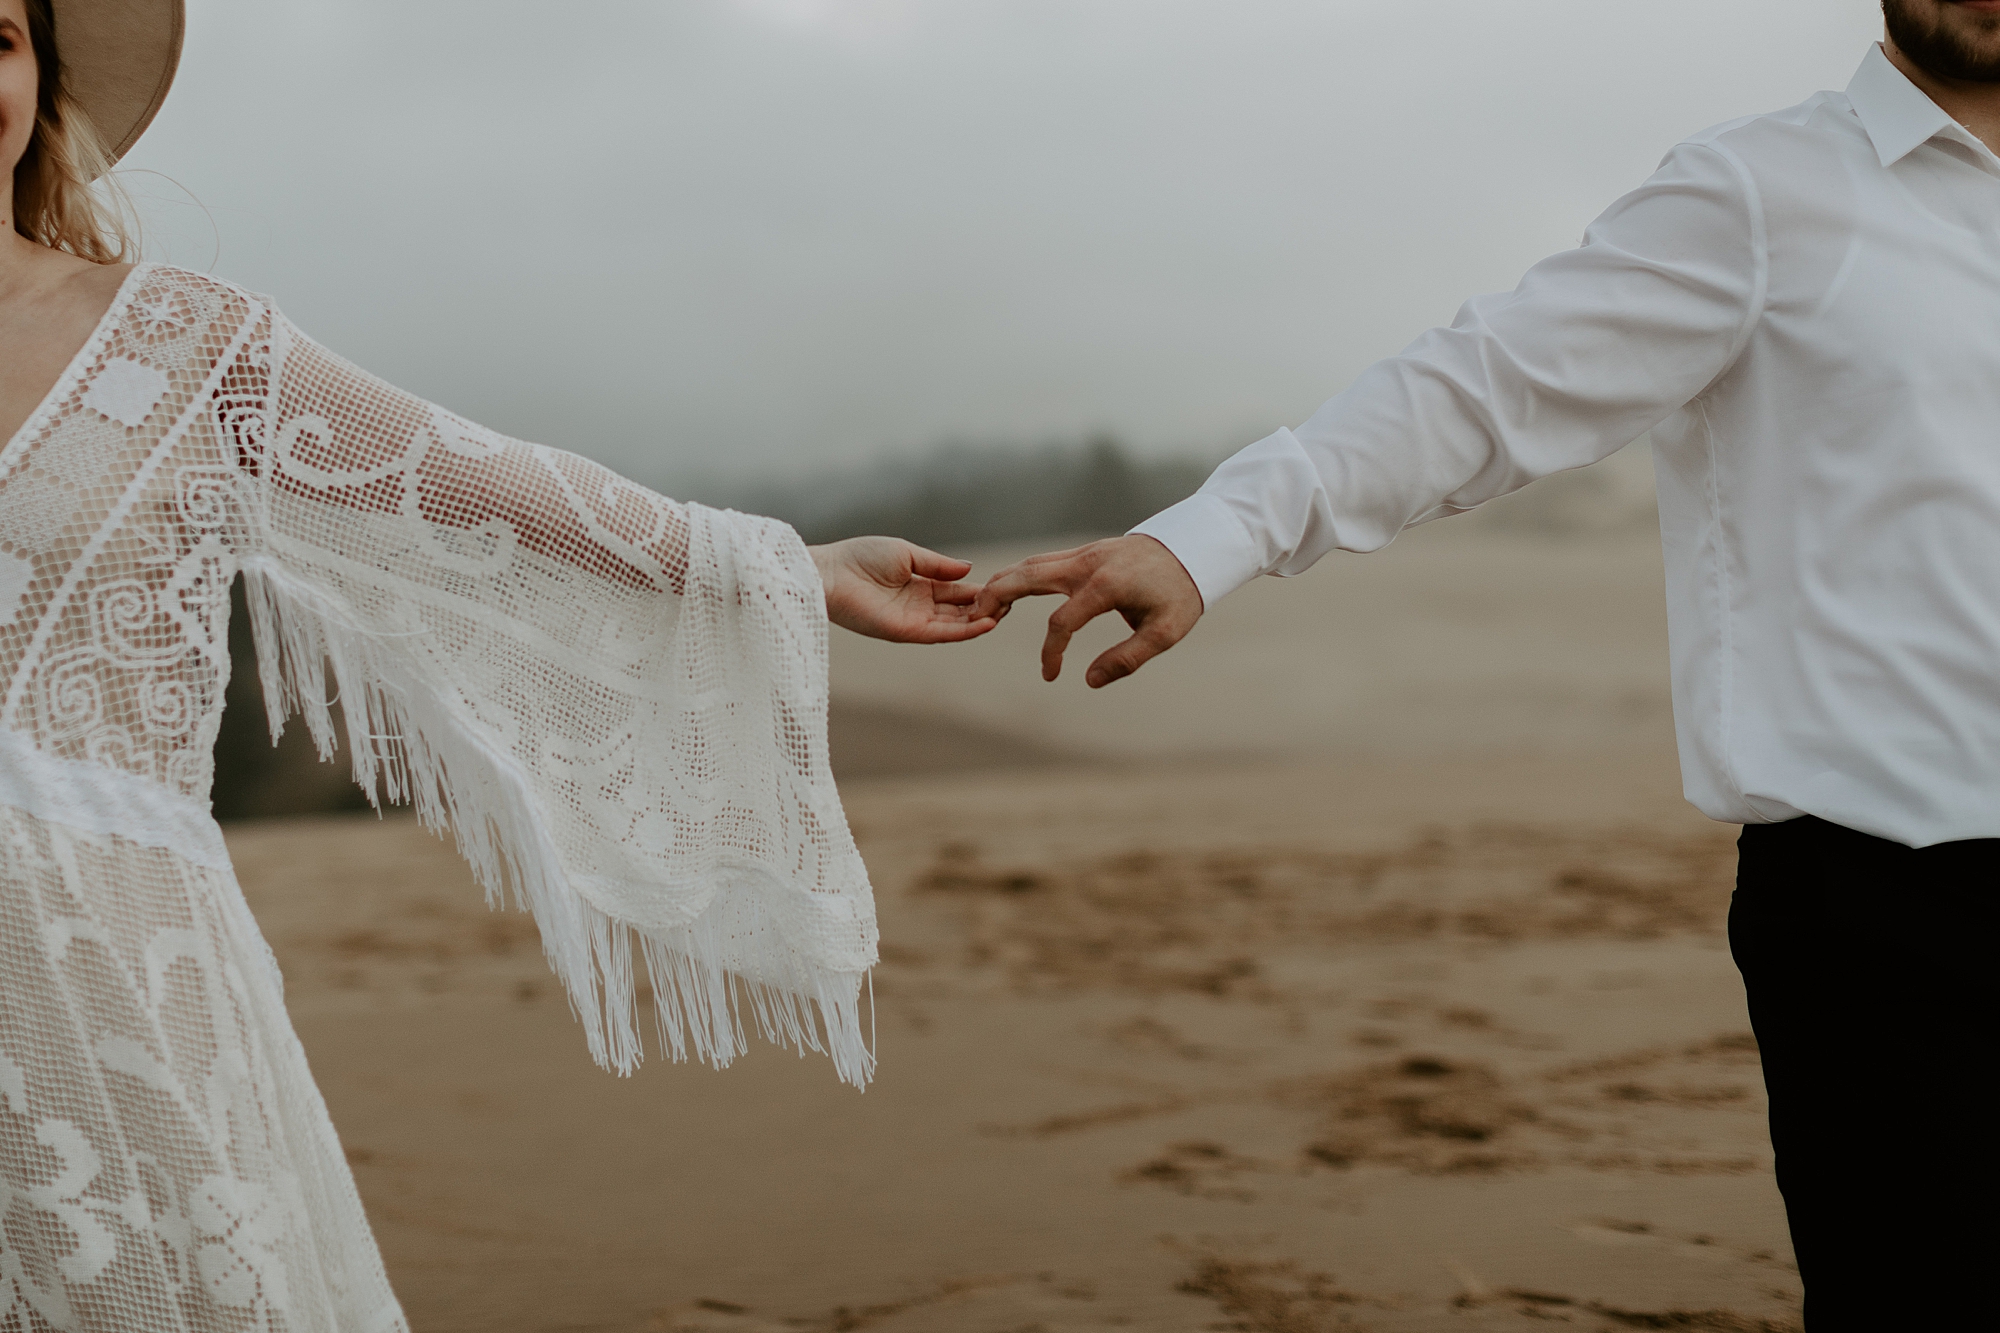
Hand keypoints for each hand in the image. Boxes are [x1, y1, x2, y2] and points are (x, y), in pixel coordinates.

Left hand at [810, 537, 997, 643]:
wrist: (829, 573)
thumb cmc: (859, 558)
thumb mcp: (906, 554)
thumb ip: (938, 565)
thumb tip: (970, 570)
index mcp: (920, 585)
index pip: (957, 590)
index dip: (981, 590)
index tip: (1005, 586)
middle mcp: (919, 606)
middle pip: (960, 610)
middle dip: (986, 607)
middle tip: (1012, 602)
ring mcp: (914, 621)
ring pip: (955, 625)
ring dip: (980, 621)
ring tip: (1005, 614)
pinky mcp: (905, 632)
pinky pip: (941, 634)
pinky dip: (964, 631)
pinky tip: (986, 623)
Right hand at [973, 534, 1201, 686]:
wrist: (1194, 548)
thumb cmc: (1181, 593)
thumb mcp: (1165, 633)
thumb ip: (1127, 659)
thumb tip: (1090, 680)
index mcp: (1107, 586)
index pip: (1062, 622)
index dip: (1050, 653)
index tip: (1050, 676)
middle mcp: (1088, 564)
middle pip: (1028, 576)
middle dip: (997, 598)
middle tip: (974, 620)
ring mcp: (1083, 553)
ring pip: (1030, 564)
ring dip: (1003, 584)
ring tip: (982, 608)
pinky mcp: (1084, 552)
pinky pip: (1042, 561)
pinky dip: (1019, 575)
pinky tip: (1008, 591)